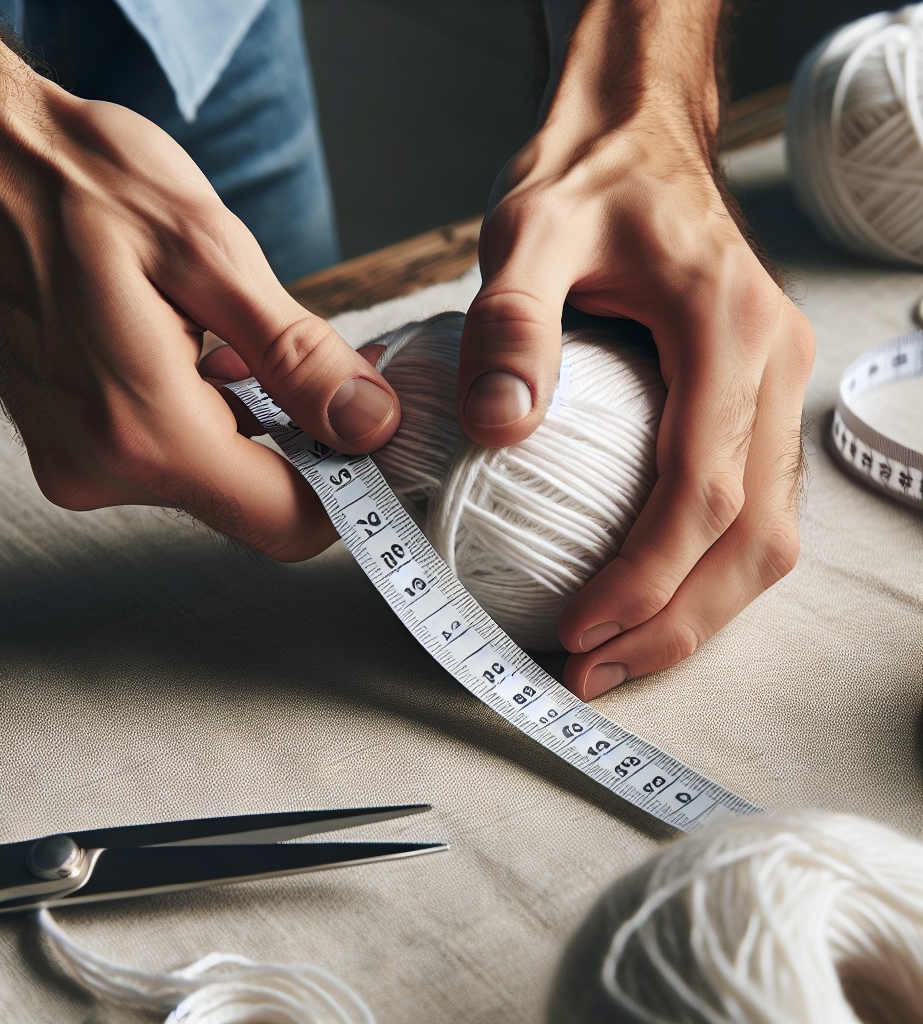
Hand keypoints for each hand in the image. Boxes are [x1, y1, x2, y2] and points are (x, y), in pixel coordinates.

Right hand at [0, 3, 397, 561]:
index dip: (351, 492)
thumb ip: (295, 355)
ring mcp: (78, 460)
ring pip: (215, 478)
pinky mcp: (70, 440)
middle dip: (312, 450)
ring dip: (262, 426)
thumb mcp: (208, 252)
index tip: (383, 442)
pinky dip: (214, 416)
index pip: (283, 519)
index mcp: (142, 430)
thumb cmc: (73, 178)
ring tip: (271, 349)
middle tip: (344, 377)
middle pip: (253, 503)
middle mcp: (101, 468)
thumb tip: (367, 423)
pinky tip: (219, 356)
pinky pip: (171, 455)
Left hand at [459, 2, 813, 696]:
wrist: (635, 142)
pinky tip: (644, 593)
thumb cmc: (586, 184)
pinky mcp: (751, 399)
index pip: (703, 488)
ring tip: (617, 653)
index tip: (579, 629)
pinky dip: (704, 569)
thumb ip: (513, 324)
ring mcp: (772, 386)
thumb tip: (502, 431)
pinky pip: (751, 506)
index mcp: (728, 328)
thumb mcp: (529, 233)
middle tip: (594, 669)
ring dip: (699, 609)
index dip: (646, 577)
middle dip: (678, 621)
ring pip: (768, 534)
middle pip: (754, 535)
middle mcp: (772, 365)